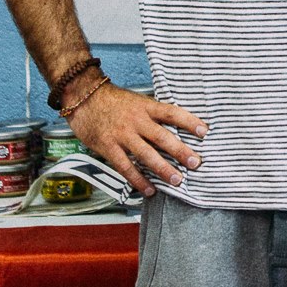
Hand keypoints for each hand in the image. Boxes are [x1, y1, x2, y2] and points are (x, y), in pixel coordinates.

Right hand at [67, 83, 205, 195]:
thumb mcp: (136, 100)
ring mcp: (122, 135)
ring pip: (146, 154)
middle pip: (163, 137)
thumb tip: (175, 126)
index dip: (189, 121)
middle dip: (181, 152)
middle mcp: (136, 121)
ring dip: (163, 169)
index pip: (172, 113)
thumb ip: (152, 113)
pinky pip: (126, 167)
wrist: (82, 96)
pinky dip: (138, 180)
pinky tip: (149, 190)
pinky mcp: (108, 147)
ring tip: (177, 180)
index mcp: (145, 107)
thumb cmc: (111, 100)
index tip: (205, 131)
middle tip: (196, 163)